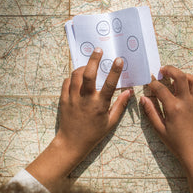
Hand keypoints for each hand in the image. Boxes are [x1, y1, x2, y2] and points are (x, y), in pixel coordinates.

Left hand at [27, 48, 130, 190]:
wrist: (72, 142)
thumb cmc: (94, 133)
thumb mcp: (110, 122)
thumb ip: (120, 105)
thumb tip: (129, 91)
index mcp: (99, 105)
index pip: (110, 85)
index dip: (115, 71)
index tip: (119, 59)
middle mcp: (86, 99)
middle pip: (88, 75)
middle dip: (93, 60)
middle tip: (98, 50)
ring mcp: (73, 98)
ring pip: (75, 75)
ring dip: (83, 67)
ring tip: (89, 66)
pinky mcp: (64, 99)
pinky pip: (67, 82)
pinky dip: (72, 77)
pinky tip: (78, 78)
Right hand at [140, 65, 192, 192]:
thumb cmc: (176, 143)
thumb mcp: (159, 129)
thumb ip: (151, 112)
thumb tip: (143, 98)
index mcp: (173, 108)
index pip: (161, 88)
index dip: (153, 82)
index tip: (150, 80)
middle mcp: (187, 102)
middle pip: (180, 76)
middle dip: (170, 69)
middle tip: (163, 70)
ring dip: (186, 76)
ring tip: (179, 79)